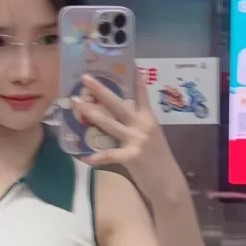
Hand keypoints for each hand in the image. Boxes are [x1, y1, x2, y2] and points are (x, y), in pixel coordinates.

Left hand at [77, 69, 180, 198]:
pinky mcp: (131, 157)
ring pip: (110, 123)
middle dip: (101, 90)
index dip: (137, 79)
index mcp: (149, 119)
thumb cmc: (158, 160)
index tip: (131, 62)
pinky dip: (95, 157)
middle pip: (119, 104)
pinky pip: (108, 155)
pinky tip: (83, 157)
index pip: (142, 94)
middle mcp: (143, 126)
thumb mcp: (152, 137)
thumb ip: (138, 126)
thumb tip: (120, 117)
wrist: (169, 183)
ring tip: (77, 104)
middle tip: (85, 78)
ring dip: (92, 113)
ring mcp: (137, 140)